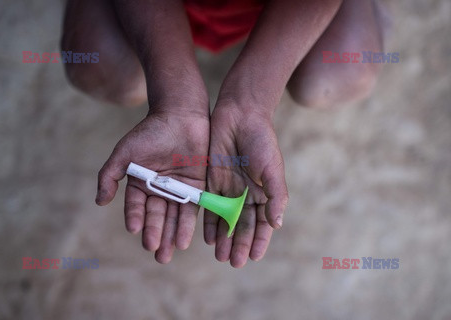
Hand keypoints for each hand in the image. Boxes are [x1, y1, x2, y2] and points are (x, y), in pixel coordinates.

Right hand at [96, 108, 208, 263]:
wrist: (181, 115)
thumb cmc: (150, 132)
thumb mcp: (124, 152)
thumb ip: (109, 175)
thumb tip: (99, 202)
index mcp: (140, 183)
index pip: (136, 206)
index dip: (136, 218)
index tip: (135, 231)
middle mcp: (159, 189)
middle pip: (157, 216)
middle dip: (156, 235)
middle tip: (156, 254)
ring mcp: (179, 189)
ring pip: (174, 217)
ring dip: (171, 236)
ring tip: (169, 254)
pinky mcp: (197, 187)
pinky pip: (192, 208)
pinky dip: (188, 224)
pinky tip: (184, 240)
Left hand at [204, 104, 287, 267]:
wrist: (240, 115)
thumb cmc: (261, 141)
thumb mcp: (272, 169)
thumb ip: (276, 196)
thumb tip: (277, 224)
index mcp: (265, 192)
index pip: (263, 223)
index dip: (259, 241)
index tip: (253, 258)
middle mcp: (246, 194)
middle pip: (243, 225)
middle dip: (238, 244)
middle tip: (232, 262)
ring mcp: (228, 188)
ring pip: (225, 220)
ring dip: (223, 238)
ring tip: (219, 256)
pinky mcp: (212, 181)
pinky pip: (209, 206)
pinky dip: (209, 222)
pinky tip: (206, 238)